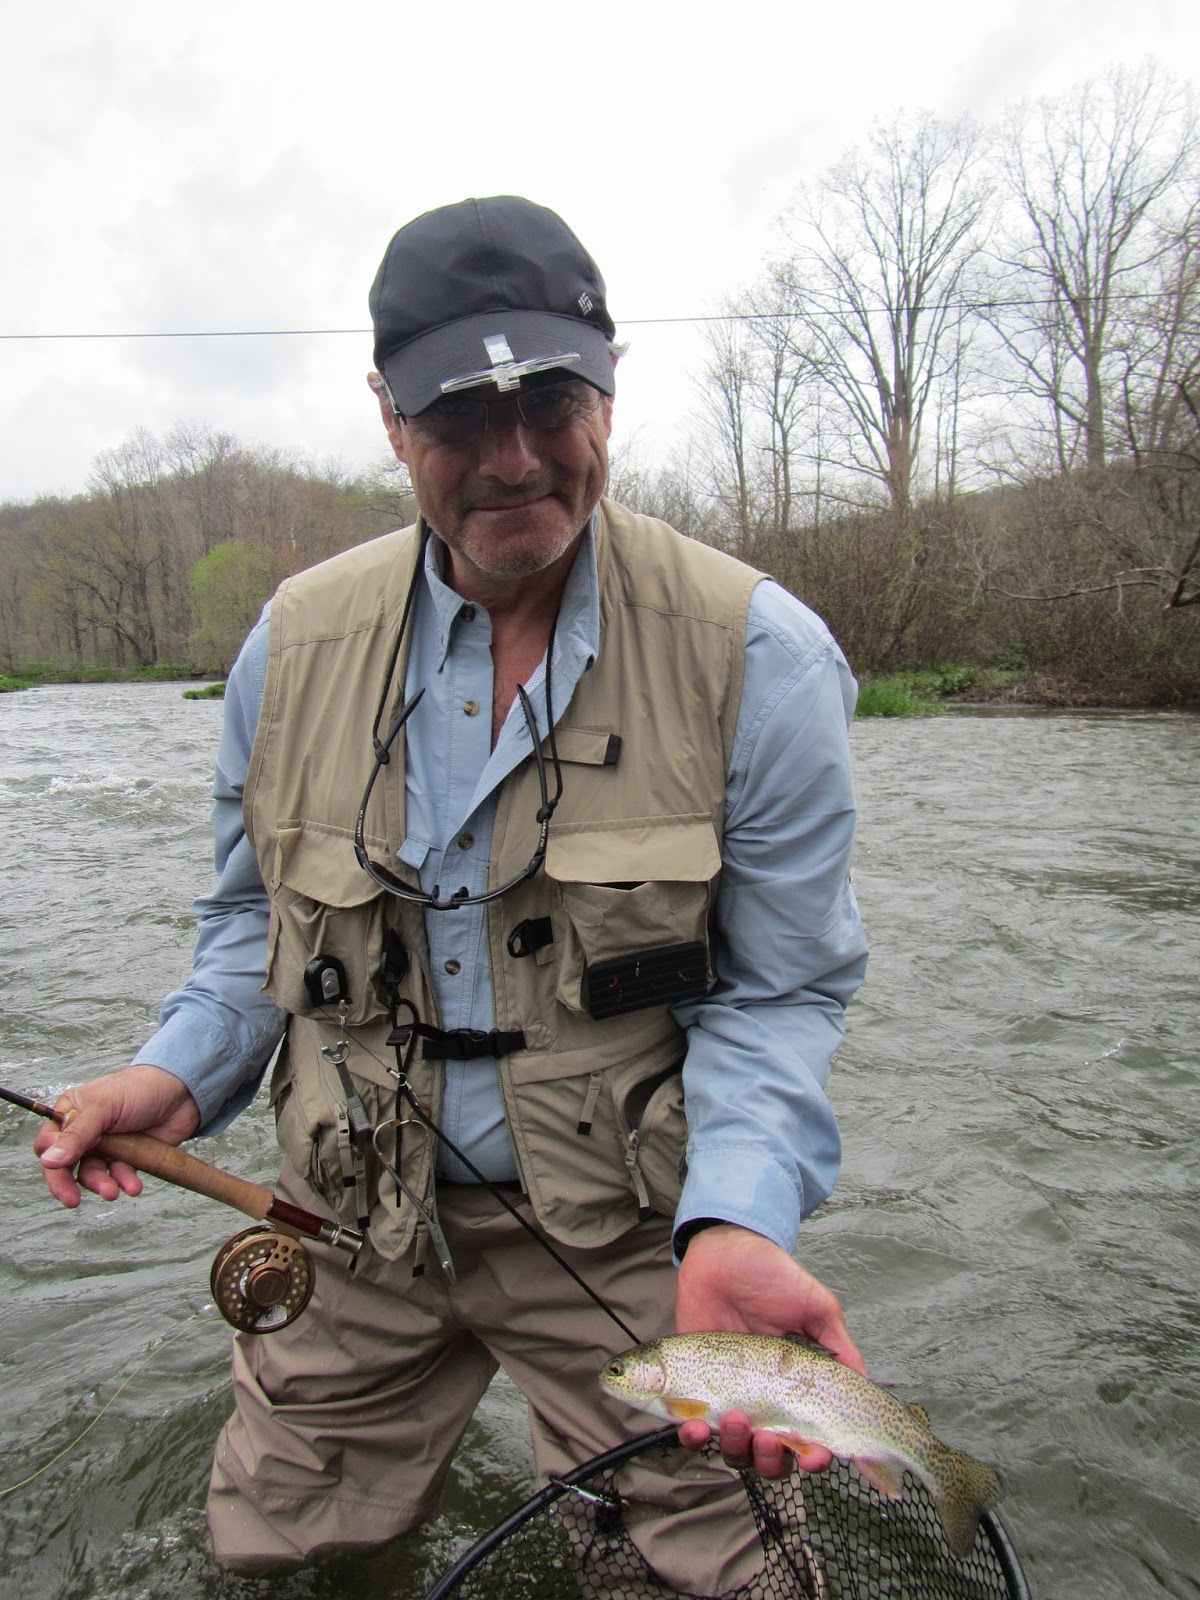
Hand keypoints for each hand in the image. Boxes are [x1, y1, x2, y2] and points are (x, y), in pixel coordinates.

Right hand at [34, 1065, 200, 1207]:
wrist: (183, 1093)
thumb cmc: (140, 1088)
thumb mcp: (104, 1107)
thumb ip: (77, 1135)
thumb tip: (48, 1160)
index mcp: (71, 1111)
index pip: (49, 1143)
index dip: (52, 1159)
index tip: (60, 1171)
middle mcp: (85, 1130)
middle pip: (66, 1165)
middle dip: (69, 1183)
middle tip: (72, 1200)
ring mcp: (105, 1145)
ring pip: (92, 1174)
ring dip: (101, 1185)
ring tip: (115, 1191)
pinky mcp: (126, 1156)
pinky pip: (117, 1176)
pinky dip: (124, 1182)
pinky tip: (134, 1186)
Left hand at [674, 1223, 864, 1477]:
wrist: (724, 1252)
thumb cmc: (774, 1277)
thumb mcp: (818, 1308)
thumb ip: (840, 1349)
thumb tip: (865, 1388)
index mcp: (797, 1389)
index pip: (808, 1439)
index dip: (814, 1458)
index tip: (815, 1456)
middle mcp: (764, 1401)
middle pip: (770, 1457)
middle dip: (771, 1459)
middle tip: (769, 1438)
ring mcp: (729, 1396)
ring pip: (735, 1448)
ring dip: (736, 1447)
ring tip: (736, 1421)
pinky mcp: (696, 1386)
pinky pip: (693, 1426)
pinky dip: (695, 1436)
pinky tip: (697, 1426)